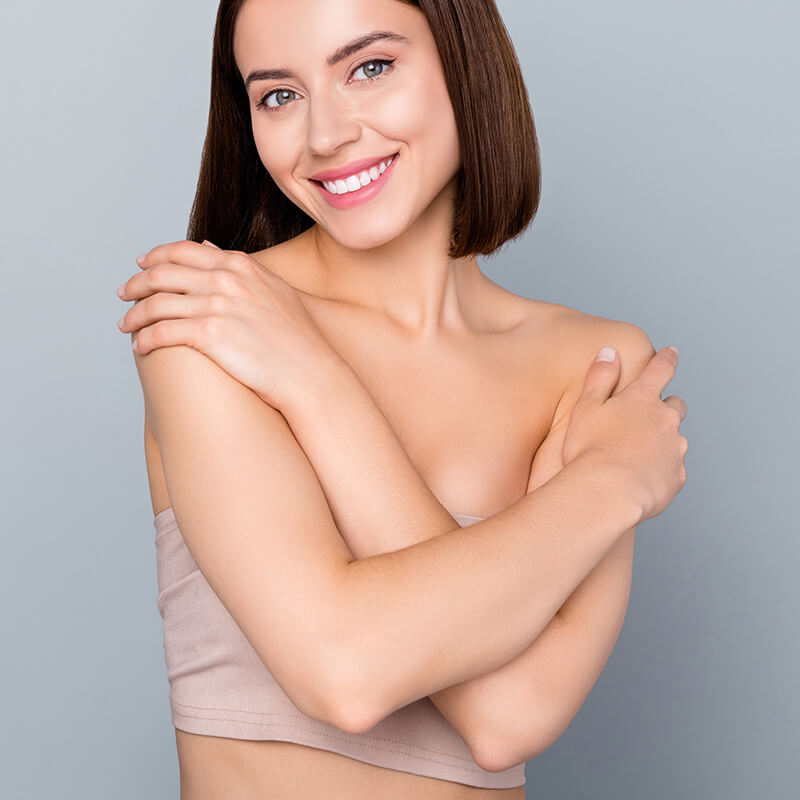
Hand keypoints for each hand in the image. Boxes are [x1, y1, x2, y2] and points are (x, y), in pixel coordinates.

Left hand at [116, 239, 335, 408]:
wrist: (310, 373)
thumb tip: (208, 249)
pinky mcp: (210, 335)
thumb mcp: (273, 290)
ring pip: (155, 304)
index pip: (182, 251)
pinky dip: (144, 339)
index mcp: (239, 265)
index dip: (155, 257)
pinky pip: (161, 332)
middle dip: (135, 283)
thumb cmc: (298, 339)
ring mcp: (217, 306)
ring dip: (134, 314)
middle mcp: (225, 280)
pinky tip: (140, 347)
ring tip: (126, 325)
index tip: (141, 266)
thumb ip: (240, 267)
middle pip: (161, 274)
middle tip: (124, 294)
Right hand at [561, 346, 687, 523]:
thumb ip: (600, 377)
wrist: (606, 494)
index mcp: (643, 399)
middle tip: (646, 416)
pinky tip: (639, 478)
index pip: (661, 369)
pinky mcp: (676, 477)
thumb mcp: (586, 407)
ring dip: (661, 442)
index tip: (672, 352)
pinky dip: (660, 470)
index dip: (667, 358)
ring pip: (674, 439)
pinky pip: (672, 469)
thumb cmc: (589, 450)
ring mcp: (674, 450)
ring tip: (635, 456)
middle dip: (665, 406)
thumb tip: (609, 352)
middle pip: (675, 405)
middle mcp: (666, 420)